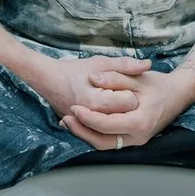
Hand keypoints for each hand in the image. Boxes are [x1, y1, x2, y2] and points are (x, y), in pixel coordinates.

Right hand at [26, 53, 147, 120]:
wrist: (46, 80)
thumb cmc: (74, 69)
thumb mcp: (100, 62)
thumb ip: (124, 65)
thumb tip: (147, 65)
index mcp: (96, 100)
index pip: (128, 102)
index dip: (130, 93)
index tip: (125, 86)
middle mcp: (91, 117)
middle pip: (123, 116)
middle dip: (126, 107)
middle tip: (121, 96)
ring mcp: (84, 125)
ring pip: (113, 129)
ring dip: (118, 117)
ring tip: (115, 106)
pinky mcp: (81, 129)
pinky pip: (101, 133)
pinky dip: (108, 125)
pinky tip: (109, 115)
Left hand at [60, 66, 194, 151]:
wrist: (178, 95)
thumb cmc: (159, 86)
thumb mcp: (136, 77)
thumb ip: (114, 77)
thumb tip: (93, 78)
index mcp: (140, 122)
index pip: (107, 125)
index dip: (88, 118)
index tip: (73, 108)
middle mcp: (138, 137)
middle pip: (102, 142)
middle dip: (81, 132)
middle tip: (65, 119)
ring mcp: (136, 141)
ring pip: (104, 145)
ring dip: (85, 135)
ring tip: (68, 122)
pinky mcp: (132, 139)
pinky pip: (109, 141)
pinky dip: (94, 134)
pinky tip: (82, 123)